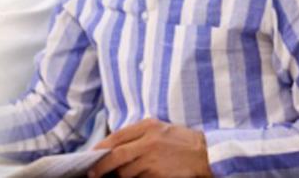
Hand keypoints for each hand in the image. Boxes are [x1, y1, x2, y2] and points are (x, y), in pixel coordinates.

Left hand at [87, 118, 211, 177]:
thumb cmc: (180, 141)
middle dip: (102, 166)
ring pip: (127, 171)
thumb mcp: (158, 128)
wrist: (207, 154)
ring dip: (121, 175)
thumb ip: (137, 134)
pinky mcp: (159, 174)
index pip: (116, 137)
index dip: (100, 147)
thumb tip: (113, 146)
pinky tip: (138, 177)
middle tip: (93, 173)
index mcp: (147, 126)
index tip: (91, 156)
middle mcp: (149, 141)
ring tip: (121, 175)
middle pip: (117, 155)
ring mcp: (154, 158)